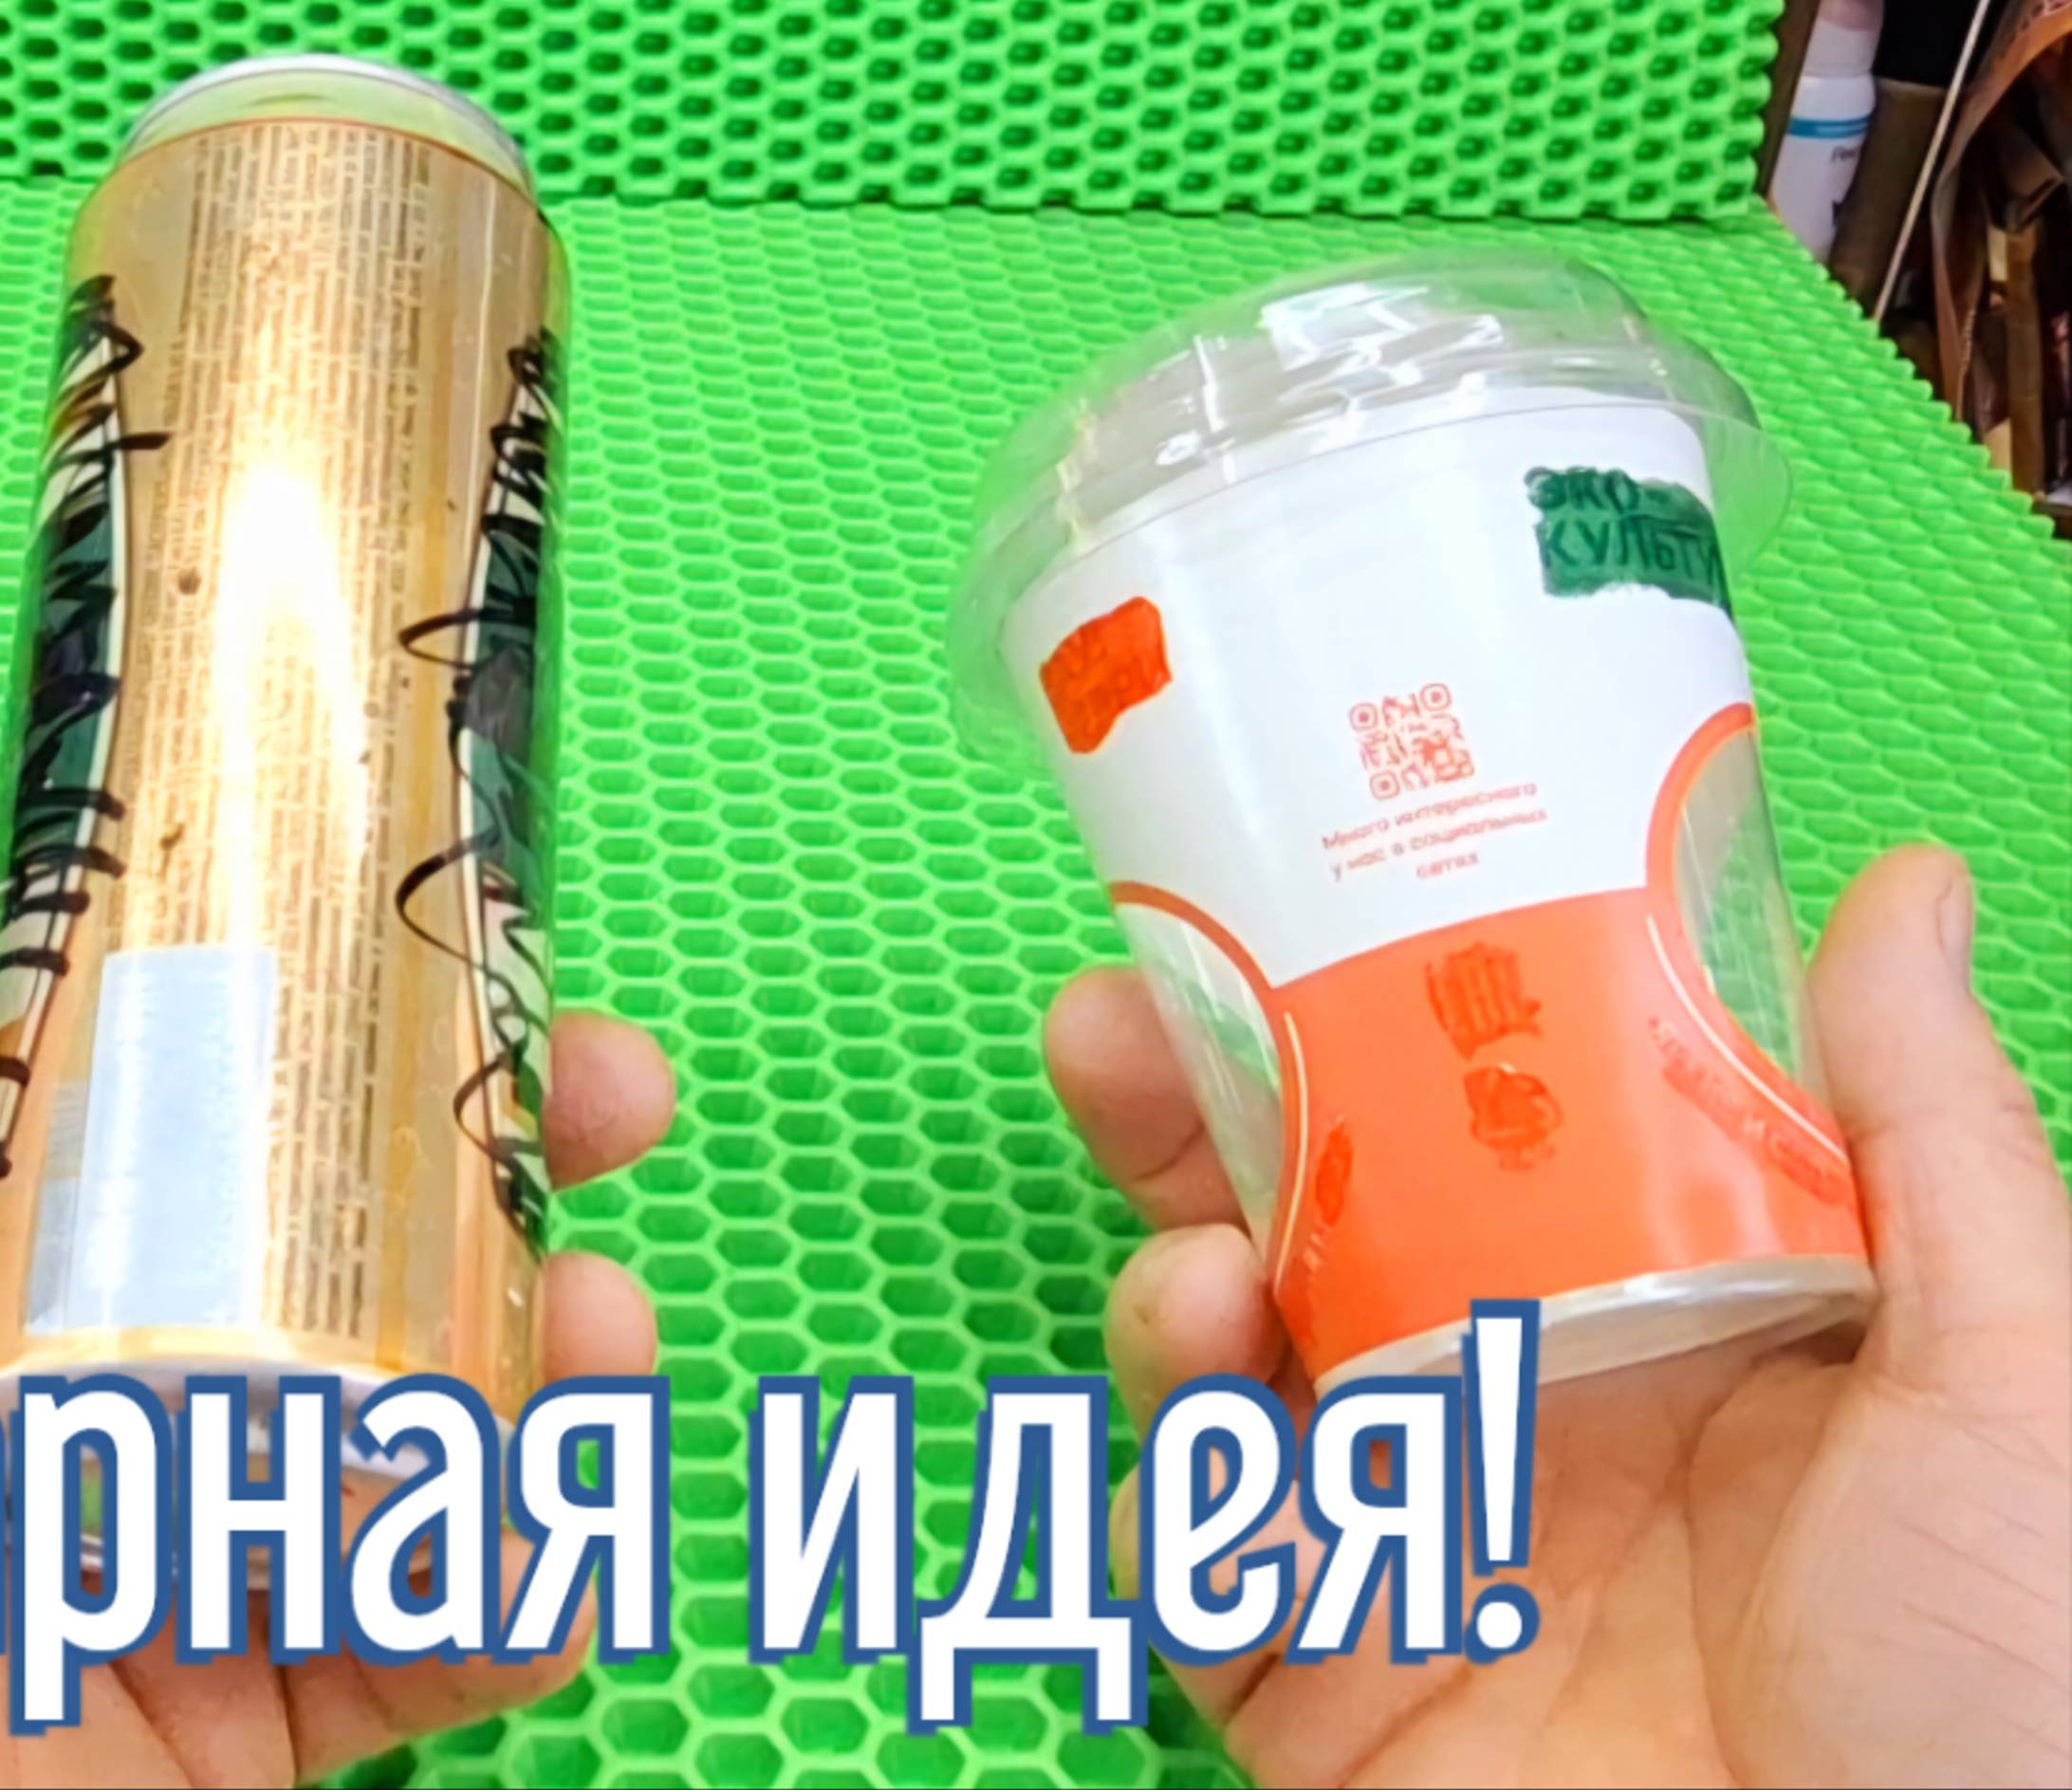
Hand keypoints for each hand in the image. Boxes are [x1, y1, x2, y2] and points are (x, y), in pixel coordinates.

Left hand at [0, 674, 677, 1787]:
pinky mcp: (253, 1721)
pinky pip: (435, 1630)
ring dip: (545, 1358)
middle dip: (488, 1151)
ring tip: (602, 1334)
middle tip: (613, 1092)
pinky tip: (558, 1544)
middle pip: (324, 1222)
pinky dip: (527, 1583)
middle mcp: (70, 1380)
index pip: (156, 1061)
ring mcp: (174, 1550)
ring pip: (414, 1412)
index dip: (311, 970)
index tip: (452, 890)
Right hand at [1049, 845, 2071, 1787]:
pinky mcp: (1328, 1690)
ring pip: (1223, 1384)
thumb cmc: (2013, 1689)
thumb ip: (1928, 1135)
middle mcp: (1522, 1411)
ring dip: (1167, 1307)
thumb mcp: (2010, 1382)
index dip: (1381, 1013)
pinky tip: (1230, 1494)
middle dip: (1192, 1120)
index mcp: (1672, 1317)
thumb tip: (1899, 875)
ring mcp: (1414, 1551)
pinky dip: (1175, 1515)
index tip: (1298, 904)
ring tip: (1193, 1288)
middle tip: (1119, 1023)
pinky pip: (1196, 1577)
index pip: (1489, 1127)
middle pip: (1308, 1227)